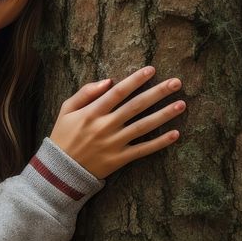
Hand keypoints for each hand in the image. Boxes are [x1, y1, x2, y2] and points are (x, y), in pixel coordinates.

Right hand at [49, 66, 185, 178]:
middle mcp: (105, 126)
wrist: (60, 170)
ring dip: (164, 115)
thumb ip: (85, 93)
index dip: (135, 80)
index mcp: (92, 112)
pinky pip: (143, 150)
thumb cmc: (64, 136)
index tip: (152, 70)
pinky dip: (159, 143)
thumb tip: (108, 81)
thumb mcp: (66, 110)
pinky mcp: (119, 159)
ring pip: (143, 126)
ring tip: (181, 104)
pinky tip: (175, 134)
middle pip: (136, 106)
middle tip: (176, 83)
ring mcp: (114, 143)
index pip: (118, 92)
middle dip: (158, 93)